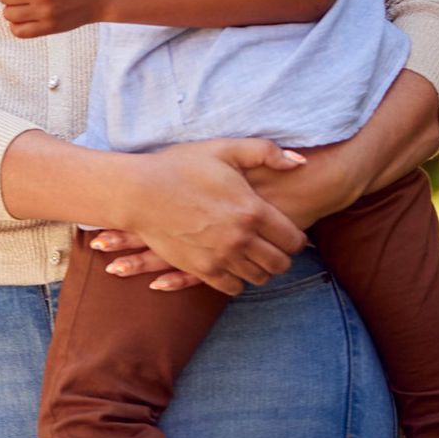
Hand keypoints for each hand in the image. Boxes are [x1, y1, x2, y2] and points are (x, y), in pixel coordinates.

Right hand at [111, 139, 308, 294]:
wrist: (137, 191)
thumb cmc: (179, 167)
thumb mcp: (223, 150)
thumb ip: (266, 152)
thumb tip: (300, 162)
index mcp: (252, 211)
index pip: (294, 240)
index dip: (295, 238)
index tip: (285, 232)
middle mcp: (241, 239)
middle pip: (281, 264)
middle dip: (281, 256)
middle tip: (271, 246)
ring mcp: (221, 257)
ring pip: (259, 278)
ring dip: (260, 268)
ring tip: (251, 255)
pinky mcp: (201, 269)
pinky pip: (233, 287)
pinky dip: (237, 280)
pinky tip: (231, 265)